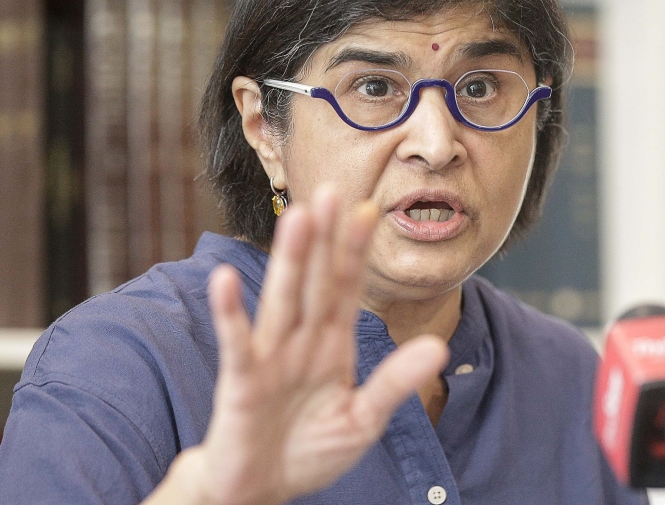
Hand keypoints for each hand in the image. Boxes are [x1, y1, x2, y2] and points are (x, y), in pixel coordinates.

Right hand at [146, 186, 448, 504]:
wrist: (261, 489)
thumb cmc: (309, 450)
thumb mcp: (363, 419)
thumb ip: (395, 383)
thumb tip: (439, 347)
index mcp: (331, 345)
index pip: (346, 288)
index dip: (356, 250)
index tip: (369, 209)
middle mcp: (301, 341)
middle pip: (315, 281)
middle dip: (324, 238)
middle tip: (331, 190)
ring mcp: (270, 358)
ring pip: (283, 300)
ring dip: (290, 260)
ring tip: (297, 216)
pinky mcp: (242, 383)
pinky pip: (238, 344)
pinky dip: (230, 314)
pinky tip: (225, 279)